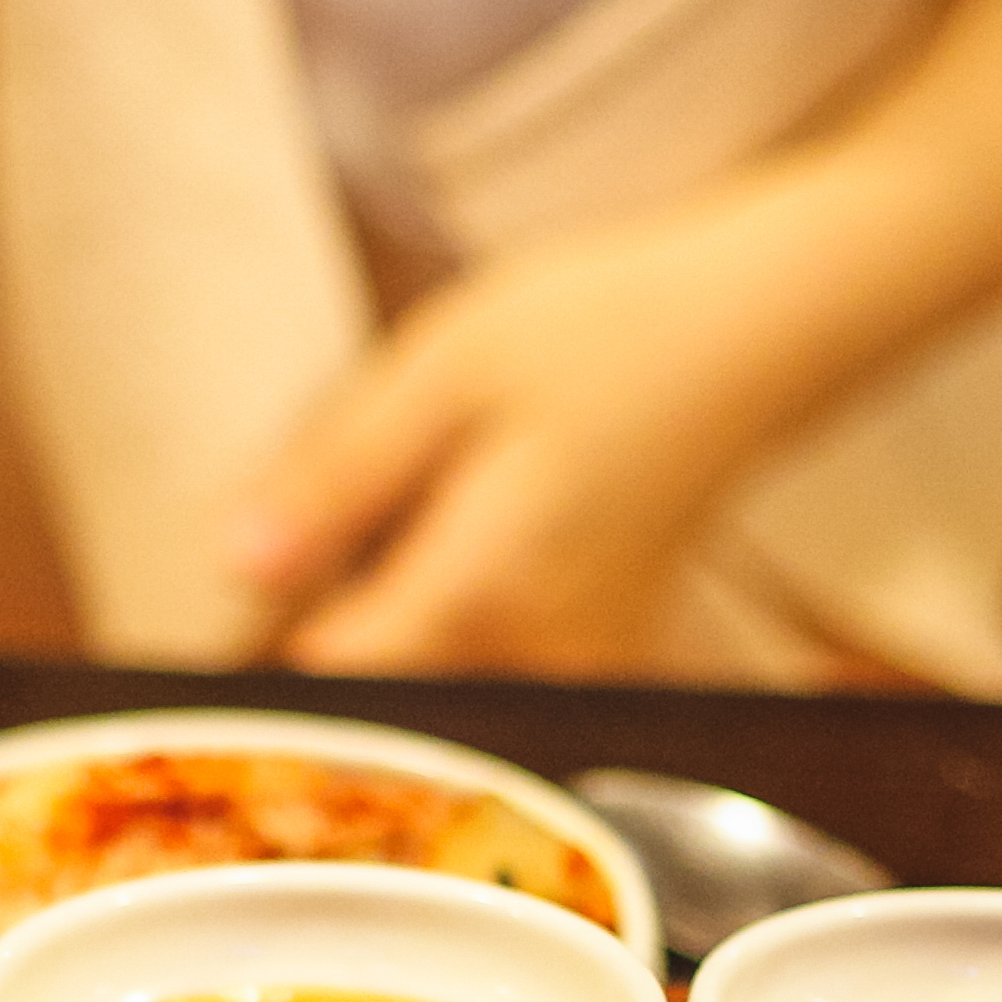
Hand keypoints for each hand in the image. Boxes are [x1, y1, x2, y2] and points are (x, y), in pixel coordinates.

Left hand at [224, 172, 879, 676]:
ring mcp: (578, 665)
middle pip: (378, 676)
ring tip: (435, 489)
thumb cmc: (614, 326)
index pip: (325, 677)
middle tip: (356, 501)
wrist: (763, 323)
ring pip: (434, 663)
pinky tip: (482, 510)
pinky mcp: (603, 651)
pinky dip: (462, 591)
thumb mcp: (444, 368)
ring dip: (399, 595)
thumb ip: (337, 479)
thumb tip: (239, 565)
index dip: (271, 626)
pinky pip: (493, 647)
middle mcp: (534, 659)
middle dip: (337, 604)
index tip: (260, 563)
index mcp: (480, 596)